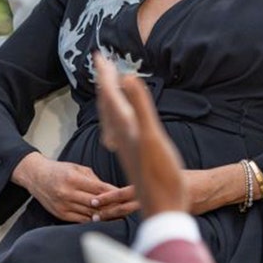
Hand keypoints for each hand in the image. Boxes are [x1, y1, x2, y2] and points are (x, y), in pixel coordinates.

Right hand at [11, 152, 131, 222]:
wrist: (36, 177)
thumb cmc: (59, 170)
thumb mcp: (77, 168)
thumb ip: (94, 180)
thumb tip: (111, 190)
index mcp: (72, 178)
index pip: (98, 188)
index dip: (113, 193)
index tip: (126, 196)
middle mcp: (67, 193)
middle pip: (95, 203)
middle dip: (112, 206)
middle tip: (127, 208)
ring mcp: (63, 205)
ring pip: (89, 213)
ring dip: (105, 215)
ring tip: (119, 215)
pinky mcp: (61, 214)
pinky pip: (81, 220)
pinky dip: (93, 220)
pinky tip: (102, 218)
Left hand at [94, 53, 188, 216]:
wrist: (164, 208)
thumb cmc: (161, 176)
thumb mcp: (152, 137)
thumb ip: (139, 106)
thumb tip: (126, 77)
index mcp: (125, 128)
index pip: (110, 95)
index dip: (105, 74)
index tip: (98, 54)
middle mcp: (121, 136)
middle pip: (107, 104)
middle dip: (104, 82)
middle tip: (100, 63)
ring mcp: (126, 147)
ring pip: (111, 118)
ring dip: (108, 99)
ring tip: (107, 87)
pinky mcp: (132, 156)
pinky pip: (118, 131)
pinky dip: (116, 119)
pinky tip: (119, 124)